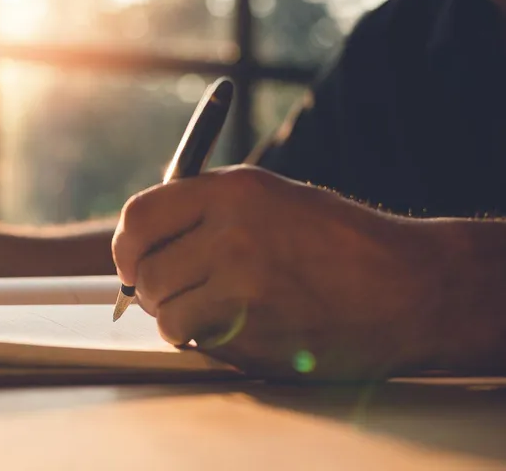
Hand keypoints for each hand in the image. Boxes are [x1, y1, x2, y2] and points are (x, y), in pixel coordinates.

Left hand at [112, 165, 443, 380]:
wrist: (407, 288)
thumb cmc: (339, 241)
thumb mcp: (272, 198)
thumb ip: (206, 211)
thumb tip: (142, 238)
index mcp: (234, 192)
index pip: (140, 217)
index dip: (126, 246)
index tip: (130, 262)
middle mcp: (230, 236)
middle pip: (144, 271)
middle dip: (150, 287)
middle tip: (173, 291)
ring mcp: (241, 289)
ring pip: (164, 312)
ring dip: (176, 317)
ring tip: (211, 309)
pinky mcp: (253, 335)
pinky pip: (196, 341)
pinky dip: (204, 339)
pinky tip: (238, 326)